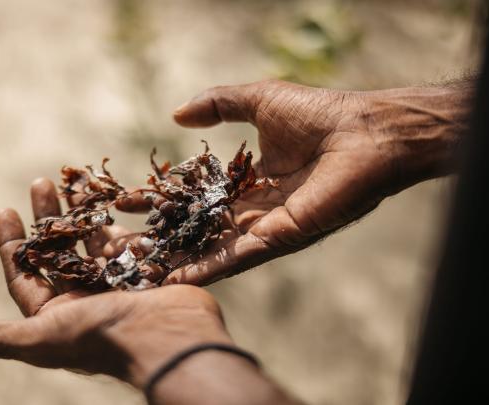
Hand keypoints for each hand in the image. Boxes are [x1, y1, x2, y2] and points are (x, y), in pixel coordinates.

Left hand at [0, 178, 230, 387]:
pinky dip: (115, 221)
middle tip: (39, 182)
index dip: (11, 245)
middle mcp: (84, 299)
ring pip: (91, 242)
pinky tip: (109, 197)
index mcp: (56, 315)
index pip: (24, 275)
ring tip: (72, 180)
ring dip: (80, 213)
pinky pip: (124, 242)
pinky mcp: (143, 272)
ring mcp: (115, 284)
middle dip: (46, 218)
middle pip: (58, 251)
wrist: (168, 338)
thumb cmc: (101, 337)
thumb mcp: (39, 338)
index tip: (3, 210)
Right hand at [114, 79, 469, 284]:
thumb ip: (218, 103)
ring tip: (141, 273)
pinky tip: (174, 278)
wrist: (363, 134)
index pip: (199, 195)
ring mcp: (265, 227)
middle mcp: (254, 208)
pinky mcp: (278, 239)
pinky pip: (235, 257)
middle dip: (165, 240)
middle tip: (125, 250)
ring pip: (212, 249)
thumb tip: (176, 115)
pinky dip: (205, 269)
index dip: (166, 200)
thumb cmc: (318, 114)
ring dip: (177, 261)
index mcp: (249, 179)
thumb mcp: (257, 100)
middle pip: (201, 229)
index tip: (129, 202)